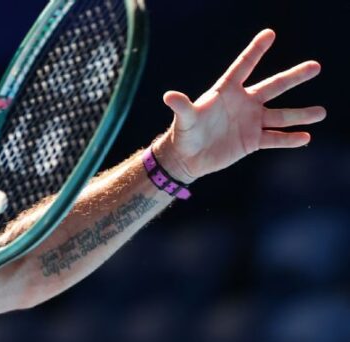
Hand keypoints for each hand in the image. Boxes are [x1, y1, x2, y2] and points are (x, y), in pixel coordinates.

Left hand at [156, 29, 325, 182]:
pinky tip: (305, 138)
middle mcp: (244, 103)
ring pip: (281, 116)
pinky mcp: (253, 141)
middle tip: (315, 66)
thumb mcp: (184, 119)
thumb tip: (169, 96)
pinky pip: (275, 138)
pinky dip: (290, 139)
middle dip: (293, 77)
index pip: (243, 67)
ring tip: (321, 112)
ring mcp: (251, 121)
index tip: (269, 34)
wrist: (187, 158)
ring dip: (301, 115)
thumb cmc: (184, 134)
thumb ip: (182, 106)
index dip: (255, 51)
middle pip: (273, 87)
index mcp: (227, 91)